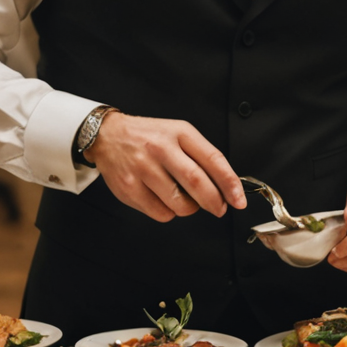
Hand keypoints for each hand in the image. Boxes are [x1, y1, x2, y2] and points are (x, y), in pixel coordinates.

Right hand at [88, 113, 245, 222]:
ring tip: (183, 198)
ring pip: (179, 203)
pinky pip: (160, 213)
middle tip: (219, 209)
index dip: (230, 183)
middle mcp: (160, 148)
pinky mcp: (129, 187)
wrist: (108, 135)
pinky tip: (162, 198)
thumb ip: (201, 156)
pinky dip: (168, 212)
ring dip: (189, 209)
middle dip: (214, 202)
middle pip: (196, 183)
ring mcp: (142, 168)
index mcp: (179, 133)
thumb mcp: (178, 134)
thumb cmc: (148, 137)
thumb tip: (225, 187)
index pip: (212, 159)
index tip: (239, 199)